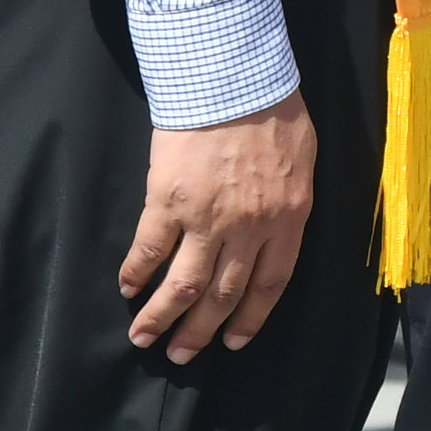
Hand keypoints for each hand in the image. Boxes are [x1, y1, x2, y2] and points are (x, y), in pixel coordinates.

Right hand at [123, 92, 315, 359]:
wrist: (233, 75)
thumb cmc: (273, 109)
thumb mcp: (302, 159)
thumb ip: (290, 201)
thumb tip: (277, 227)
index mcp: (288, 219)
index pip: (270, 285)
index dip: (250, 319)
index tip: (233, 342)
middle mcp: (248, 229)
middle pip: (224, 295)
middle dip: (200, 331)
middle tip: (181, 355)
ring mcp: (206, 217)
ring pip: (184, 284)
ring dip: (162, 317)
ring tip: (144, 338)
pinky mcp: (168, 200)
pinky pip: (149, 248)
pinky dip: (136, 273)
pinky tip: (128, 288)